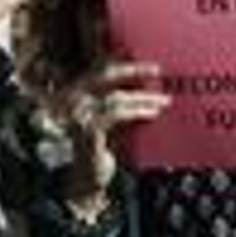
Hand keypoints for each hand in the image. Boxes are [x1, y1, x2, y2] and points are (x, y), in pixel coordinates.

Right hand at [59, 60, 168, 220]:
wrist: (83, 182)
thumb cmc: (97, 151)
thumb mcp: (107, 122)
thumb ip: (117, 104)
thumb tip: (145, 88)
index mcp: (74, 94)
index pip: (97, 69)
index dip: (117, 60)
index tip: (139, 54)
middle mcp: (71, 100)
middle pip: (103, 75)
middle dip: (132, 70)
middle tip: (157, 69)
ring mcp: (78, 115)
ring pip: (115, 97)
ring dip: (143, 97)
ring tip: (163, 100)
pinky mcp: (88, 130)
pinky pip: (117, 114)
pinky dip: (137, 111)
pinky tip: (153, 113)